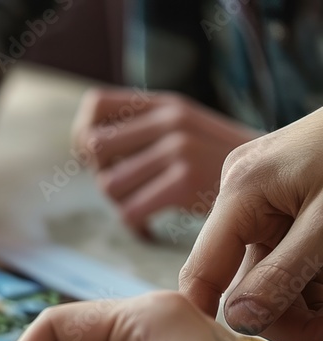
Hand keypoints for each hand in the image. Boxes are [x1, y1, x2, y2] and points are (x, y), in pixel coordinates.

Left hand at [72, 88, 257, 235]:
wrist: (271, 183)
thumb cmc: (215, 164)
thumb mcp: (182, 128)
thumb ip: (140, 130)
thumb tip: (83, 147)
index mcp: (165, 104)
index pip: (94, 106)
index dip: (85, 135)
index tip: (100, 158)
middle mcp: (170, 120)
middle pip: (94, 149)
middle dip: (102, 172)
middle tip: (126, 187)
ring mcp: (178, 149)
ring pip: (108, 185)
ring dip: (120, 202)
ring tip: (144, 203)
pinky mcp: (183, 183)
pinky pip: (129, 212)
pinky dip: (135, 224)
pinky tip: (150, 223)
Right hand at [179, 107, 322, 340]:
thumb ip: (284, 273)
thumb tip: (239, 320)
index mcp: (241, 191)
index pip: (202, 272)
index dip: (213, 318)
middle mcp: (243, 195)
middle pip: (244, 281)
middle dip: (287, 314)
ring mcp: (267, 199)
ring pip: (273, 275)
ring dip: (308, 301)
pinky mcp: (291, 202)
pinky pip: (292, 256)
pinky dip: (315, 279)